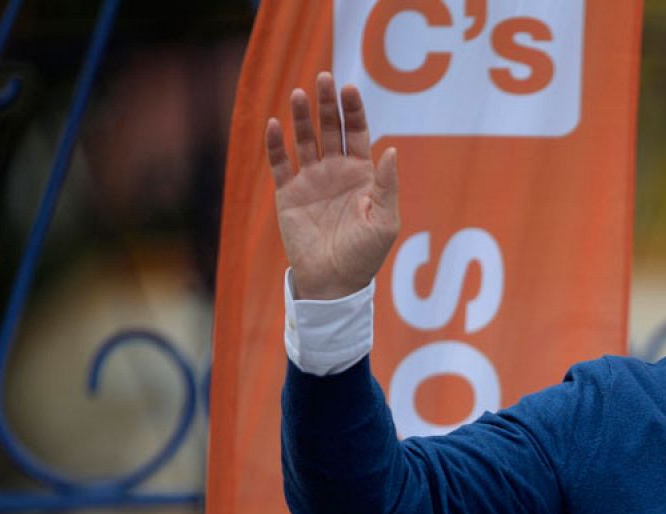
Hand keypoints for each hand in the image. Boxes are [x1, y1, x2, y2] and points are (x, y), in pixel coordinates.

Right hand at [265, 72, 399, 299]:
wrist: (334, 282)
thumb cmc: (365, 255)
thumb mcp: (384, 221)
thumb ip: (386, 185)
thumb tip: (390, 150)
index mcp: (363, 175)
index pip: (358, 133)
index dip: (354, 111)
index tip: (350, 88)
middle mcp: (336, 172)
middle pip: (330, 129)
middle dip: (328, 104)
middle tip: (324, 78)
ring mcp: (312, 181)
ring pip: (305, 140)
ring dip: (302, 117)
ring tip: (300, 94)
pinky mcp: (288, 194)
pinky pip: (280, 164)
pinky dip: (276, 144)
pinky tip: (274, 124)